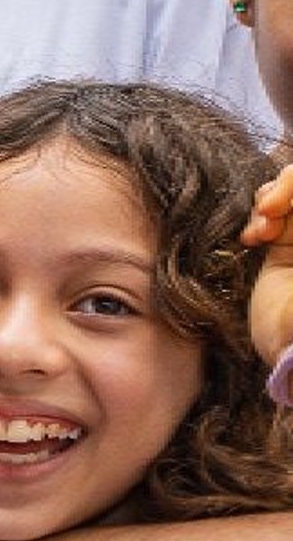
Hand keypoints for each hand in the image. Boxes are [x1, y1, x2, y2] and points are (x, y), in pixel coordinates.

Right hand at [243, 167, 292, 363]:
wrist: (290, 353)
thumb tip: (285, 212)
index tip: (281, 205)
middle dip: (286, 187)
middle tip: (266, 211)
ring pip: (287, 190)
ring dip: (268, 199)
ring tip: (257, 232)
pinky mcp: (284, 244)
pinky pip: (268, 211)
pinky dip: (255, 217)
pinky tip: (251, 240)